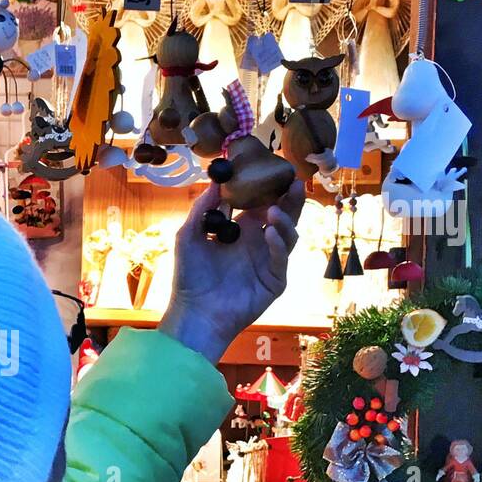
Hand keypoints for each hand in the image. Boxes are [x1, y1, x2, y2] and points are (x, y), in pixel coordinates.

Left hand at [157, 181, 304, 364]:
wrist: (195, 312)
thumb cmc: (190, 277)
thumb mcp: (188, 237)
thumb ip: (202, 209)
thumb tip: (216, 181)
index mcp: (240, 230)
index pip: (261, 203)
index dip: (268, 188)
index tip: (271, 169)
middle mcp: (258, 243)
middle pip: (282, 215)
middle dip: (289, 199)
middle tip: (293, 181)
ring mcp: (269, 261)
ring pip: (288, 234)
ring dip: (285, 219)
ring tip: (274, 210)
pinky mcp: (275, 280)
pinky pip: (281, 258)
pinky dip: (278, 243)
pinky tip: (270, 232)